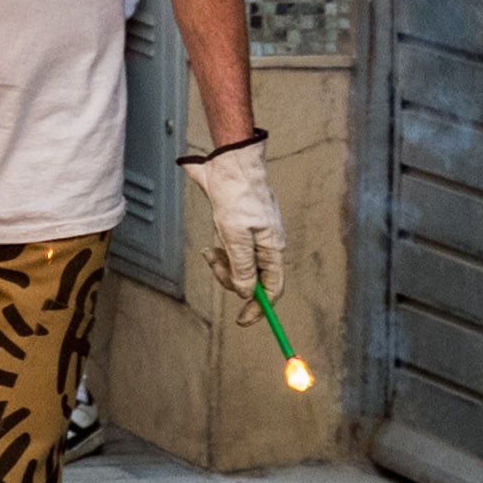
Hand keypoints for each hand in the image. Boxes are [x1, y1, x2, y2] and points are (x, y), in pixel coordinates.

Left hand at [186, 131, 285, 305]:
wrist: (228, 163)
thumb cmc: (236, 195)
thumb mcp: (236, 235)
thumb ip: (243, 267)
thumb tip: (247, 294)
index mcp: (272, 248)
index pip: (272, 289)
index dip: (260, 307)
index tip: (242, 320)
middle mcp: (265, 245)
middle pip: (252, 279)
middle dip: (231, 279)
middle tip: (213, 265)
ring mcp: (253, 237)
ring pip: (238, 266)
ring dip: (222, 265)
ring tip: (209, 251)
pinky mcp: (239, 229)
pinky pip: (231, 252)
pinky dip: (220, 254)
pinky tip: (210, 247)